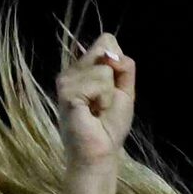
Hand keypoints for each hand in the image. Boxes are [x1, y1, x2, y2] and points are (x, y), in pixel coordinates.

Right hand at [57, 34, 135, 171]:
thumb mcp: (126, 91)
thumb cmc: (110, 125)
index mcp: (83, 69)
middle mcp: (72, 70)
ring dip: (109, 94)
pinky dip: (104, 100)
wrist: (100, 153)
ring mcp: (66, 80)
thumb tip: (112, 53)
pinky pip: (99, 82)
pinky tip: (92, 113)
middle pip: (105, 48)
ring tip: (97, 110)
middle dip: (115, 78)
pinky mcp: (67, 91)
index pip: (107, 40)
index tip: (112, 90)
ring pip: (104, 69)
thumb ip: (125, 67)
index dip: (118, 62)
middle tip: (104, 102)